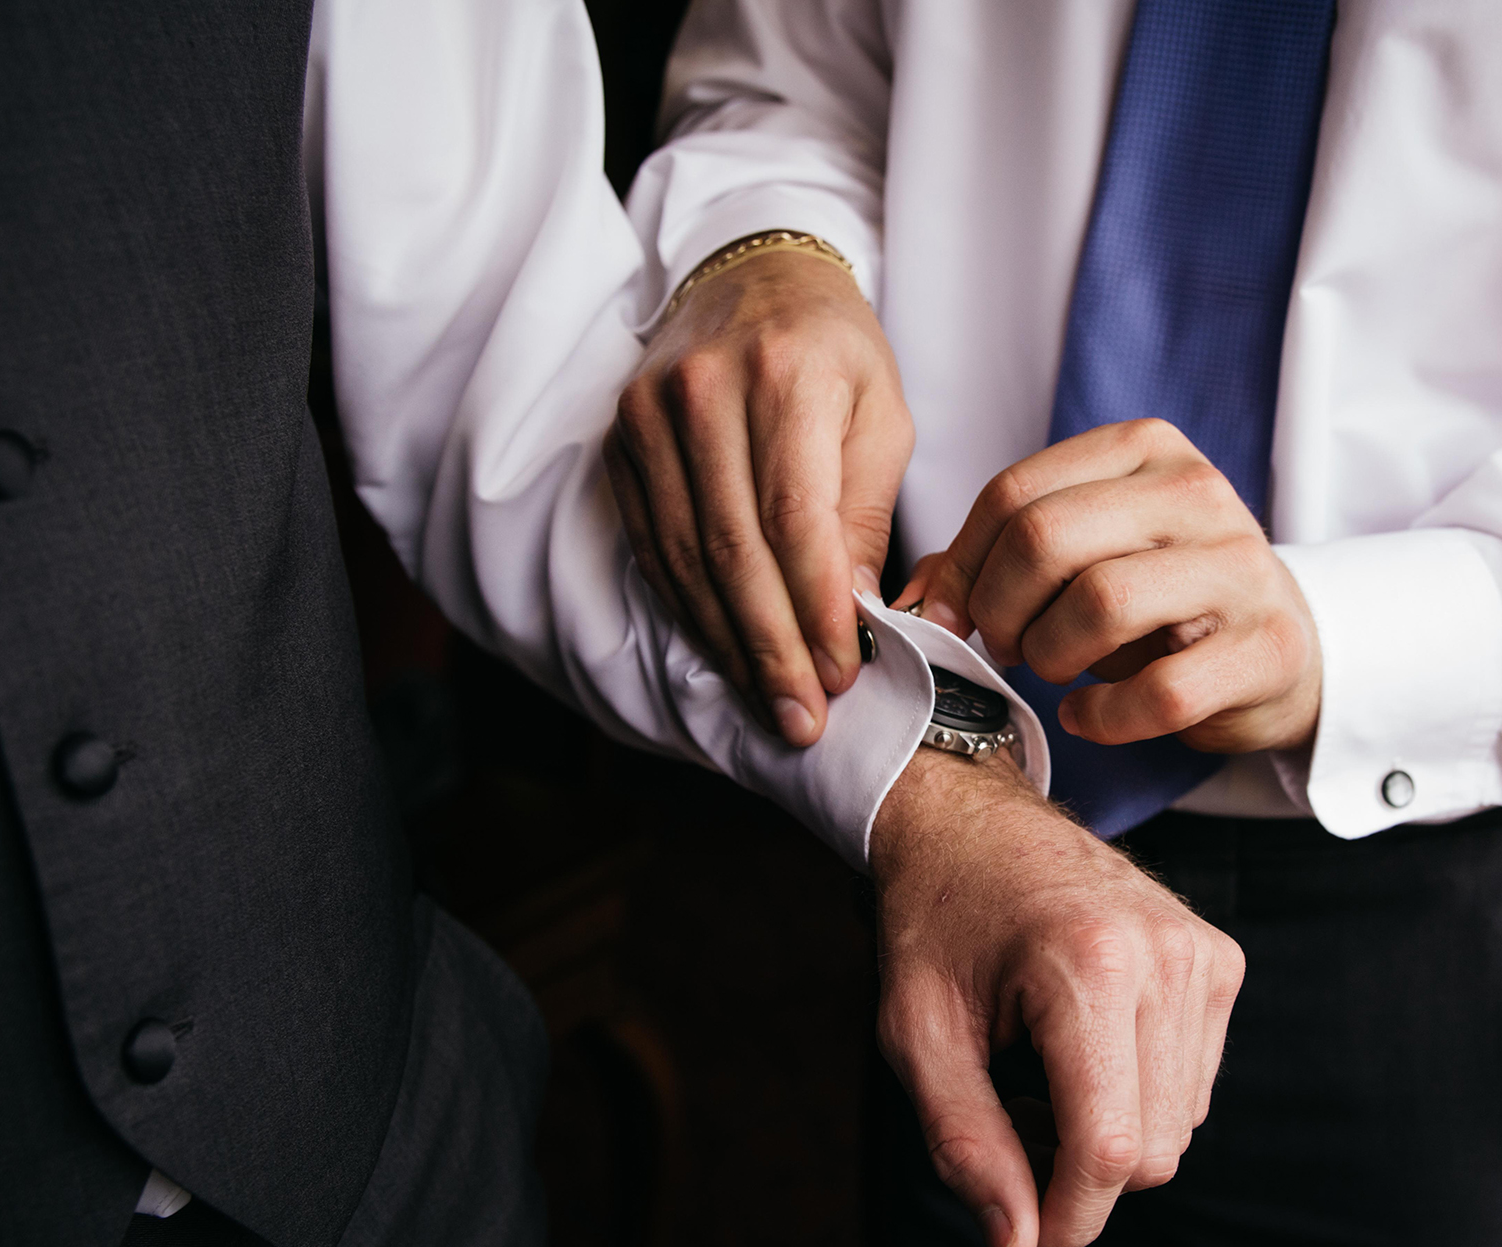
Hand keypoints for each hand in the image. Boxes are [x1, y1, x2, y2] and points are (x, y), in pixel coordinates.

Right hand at [607, 249, 912, 744]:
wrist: (752, 275)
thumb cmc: (834, 350)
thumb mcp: (881, 414)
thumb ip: (864, 513)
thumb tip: (853, 615)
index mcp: (784, 376)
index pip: (794, 519)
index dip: (815, 609)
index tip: (842, 673)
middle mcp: (703, 392)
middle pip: (733, 549)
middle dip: (773, 647)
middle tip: (805, 716)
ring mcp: (648, 416)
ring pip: (687, 558)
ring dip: (730, 643)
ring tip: (773, 703)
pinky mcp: (620, 441)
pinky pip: (655, 546)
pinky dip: (692, 609)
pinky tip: (727, 652)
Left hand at [870, 747, 1244, 1246]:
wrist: (972, 818)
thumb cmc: (934, 920)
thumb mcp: (918, 1035)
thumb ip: (966, 1146)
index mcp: (1087, 964)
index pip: (1108, 1148)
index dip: (1067, 1220)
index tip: (1022, 1245)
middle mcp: (1164, 954)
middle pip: (1151, 1151)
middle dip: (1077, 1176)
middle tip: (1004, 1126)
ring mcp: (1202, 952)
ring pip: (1179, 1126)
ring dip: (1107, 1135)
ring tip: (1035, 1079)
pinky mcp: (1219, 958)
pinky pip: (1193, 1084)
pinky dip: (1137, 1096)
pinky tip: (1080, 1054)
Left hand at [896, 419, 1321, 753]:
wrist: (1282, 649)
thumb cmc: (1160, 601)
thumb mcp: (1085, 555)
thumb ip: (999, 558)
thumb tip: (909, 595)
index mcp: (1144, 449)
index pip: (1015, 492)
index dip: (963, 564)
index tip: (948, 614)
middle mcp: (1198, 492)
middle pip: (1047, 539)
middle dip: (1000, 608)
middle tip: (1004, 647)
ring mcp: (1240, 567)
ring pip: (1102, 604)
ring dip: (1051, 655)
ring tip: (1053, 671)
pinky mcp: (1268, 647)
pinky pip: (1159, 691)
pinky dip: (1102, 717)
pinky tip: (1087, 716)